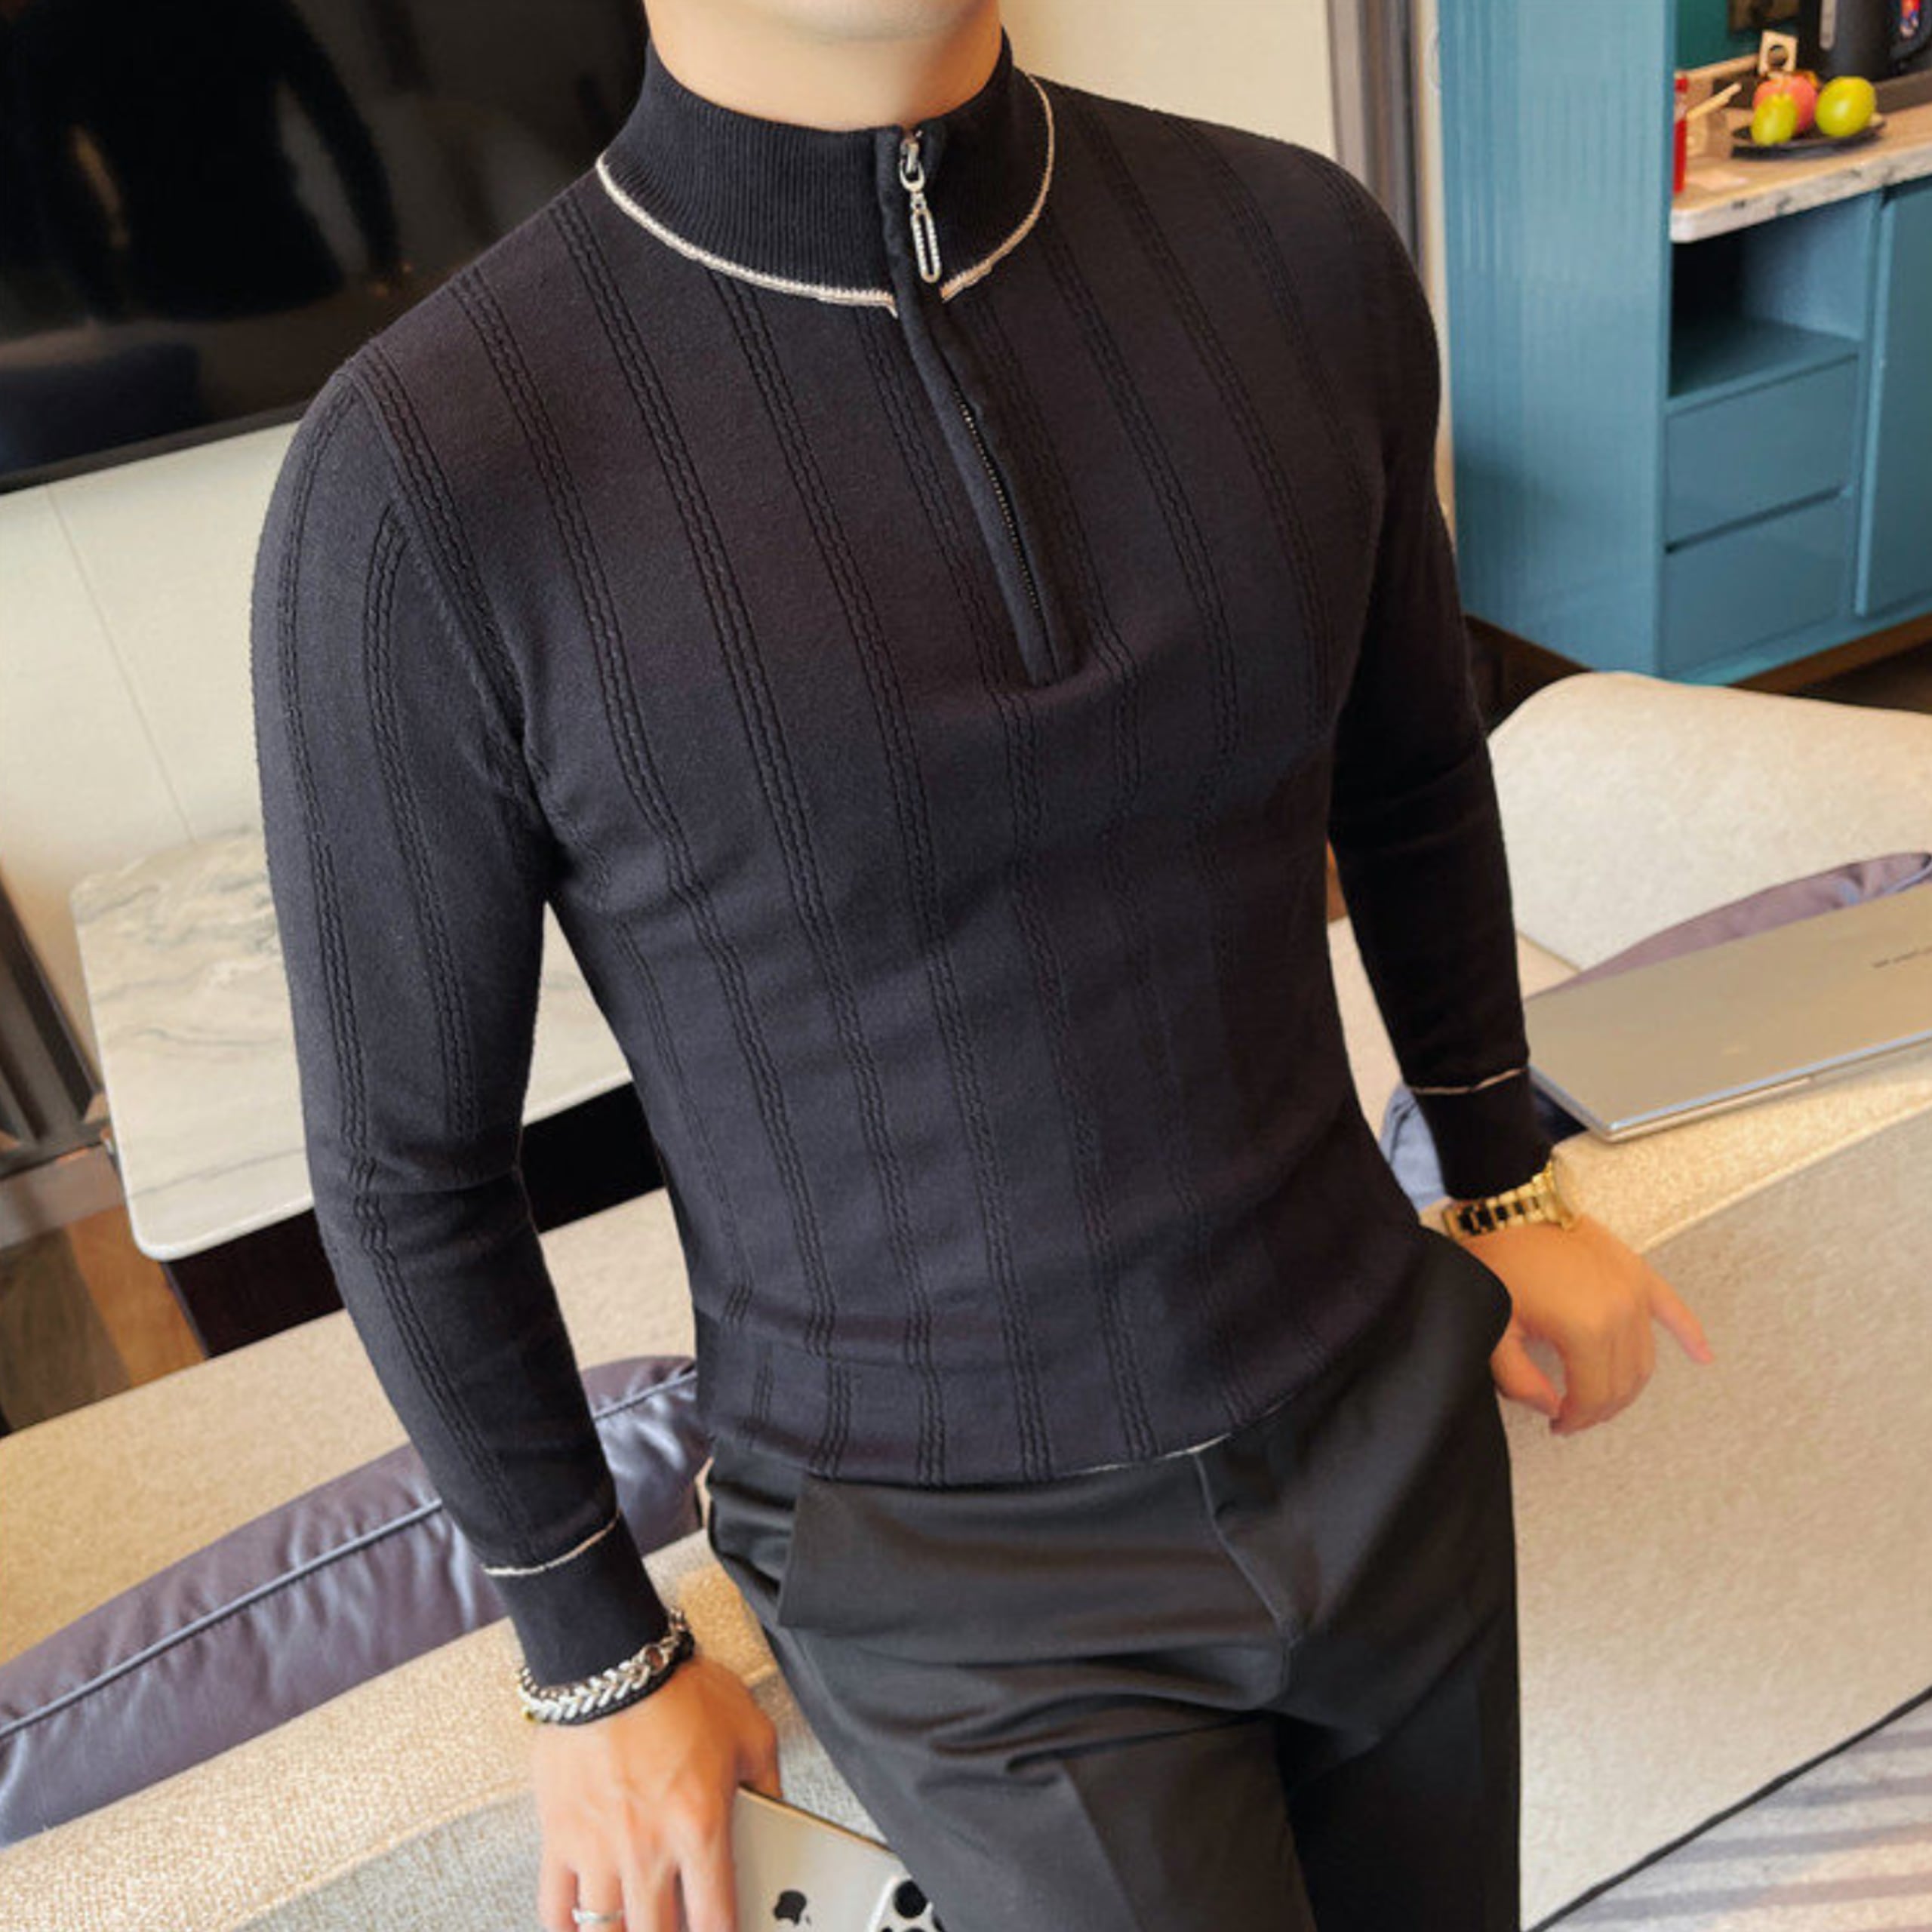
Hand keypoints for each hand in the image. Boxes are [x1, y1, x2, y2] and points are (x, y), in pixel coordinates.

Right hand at [532, 1651, 782, 1931]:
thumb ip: (768, 1784)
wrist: (611, 1659)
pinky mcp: (559, 1836)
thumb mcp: (751, 1731)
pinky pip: (556, 1907)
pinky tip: (583, 1930)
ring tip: (637, 1930)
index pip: (716, 1921)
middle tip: (679, 1931)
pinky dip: (568, 1929)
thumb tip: (777, 1817)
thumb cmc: (680, 1688)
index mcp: (700, 1828)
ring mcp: (598, 1848)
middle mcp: (648, 1849)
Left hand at [1460, 1212, 1714, 1435]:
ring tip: (1600, 1397)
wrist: (1510, 1206)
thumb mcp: (1495, 1329)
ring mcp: (1634, 1291)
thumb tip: (1551, 1407)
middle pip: (1623, 1383)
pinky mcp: (1637, 1272)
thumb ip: (1520, 1380)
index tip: (1557, 1424)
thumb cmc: (1498, 1260)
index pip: (1593, 1397)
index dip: (1575, 1419)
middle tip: (1574, 1414)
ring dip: (1628, 1386)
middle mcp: (1621, 1312)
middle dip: (1599, 1408)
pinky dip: (1690, 1336)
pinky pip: (1672, 1310)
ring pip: (1645, 1359)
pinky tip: (1703, 1357)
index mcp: (1586, 1330)